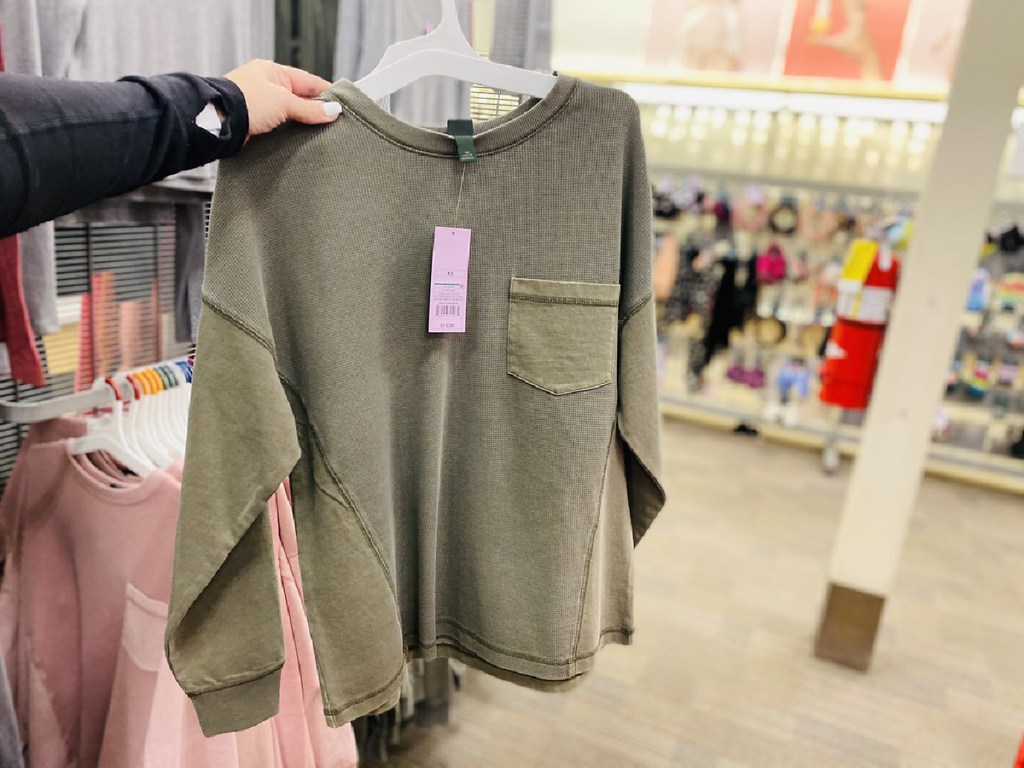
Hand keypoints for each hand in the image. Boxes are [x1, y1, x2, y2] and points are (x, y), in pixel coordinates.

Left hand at [224, 59, 341, 138]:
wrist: (218, 121)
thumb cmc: (246, 102)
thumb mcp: (284, 102)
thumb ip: (310, 109)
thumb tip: (333, 111)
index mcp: (273, 71)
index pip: (308, 81)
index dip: (326, 93)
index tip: (341, 105)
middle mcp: (266, 85)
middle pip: (299, 98)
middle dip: (315, 110)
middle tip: (333, 123)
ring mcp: (259, 103)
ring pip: (289, 113)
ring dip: (301, 123)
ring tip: (320, 134)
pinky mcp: (254, 121)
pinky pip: (278, 125)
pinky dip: (289, 132)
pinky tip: (299, 140)